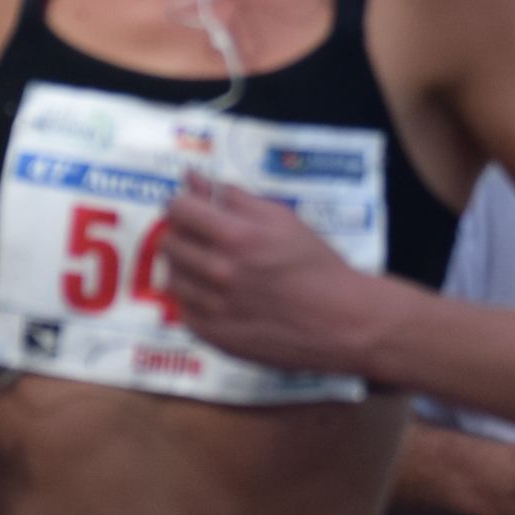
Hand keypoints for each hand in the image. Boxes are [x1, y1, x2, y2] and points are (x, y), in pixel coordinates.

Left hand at [160, 174, 390, 375]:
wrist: (345, 323)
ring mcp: (215, 307)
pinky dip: (196, 301)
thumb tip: (194, 178)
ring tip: (217, 271)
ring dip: (188, 269)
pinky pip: (184, 310)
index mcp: (237, 237)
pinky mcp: (216, 336)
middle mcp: (220, 272)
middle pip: (169, 242)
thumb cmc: (320, 269)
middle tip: (209, 242)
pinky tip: (222, 298)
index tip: (197, 211)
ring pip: (172, 277)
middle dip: (185, 235)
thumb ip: (235, 198)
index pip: (178, 208)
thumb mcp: (285, 221)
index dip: (186, 205)